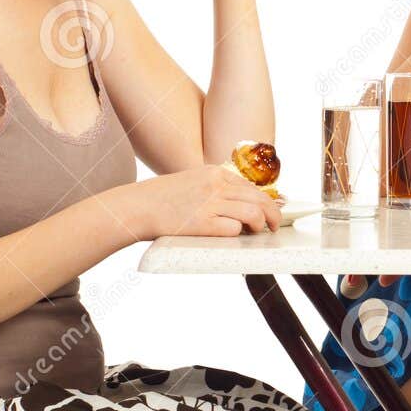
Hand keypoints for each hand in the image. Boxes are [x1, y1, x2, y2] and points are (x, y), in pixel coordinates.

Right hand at [122, 164, 281, 239]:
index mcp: (214, 173)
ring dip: (262, 225)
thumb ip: (215, 188)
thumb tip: (241, 202)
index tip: (269, 210)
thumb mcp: (192, 182)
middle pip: (260, 198)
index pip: (251, 187)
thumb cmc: (161, 199)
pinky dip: (239, 235)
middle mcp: (215, 185)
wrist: (136, 207)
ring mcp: (210, 203)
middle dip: (274, 213)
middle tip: (275, 225)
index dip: (265, 200)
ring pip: (254, 213)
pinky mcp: (203, 223)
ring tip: (261, 232)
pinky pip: (234, 229)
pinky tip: (235, 237)